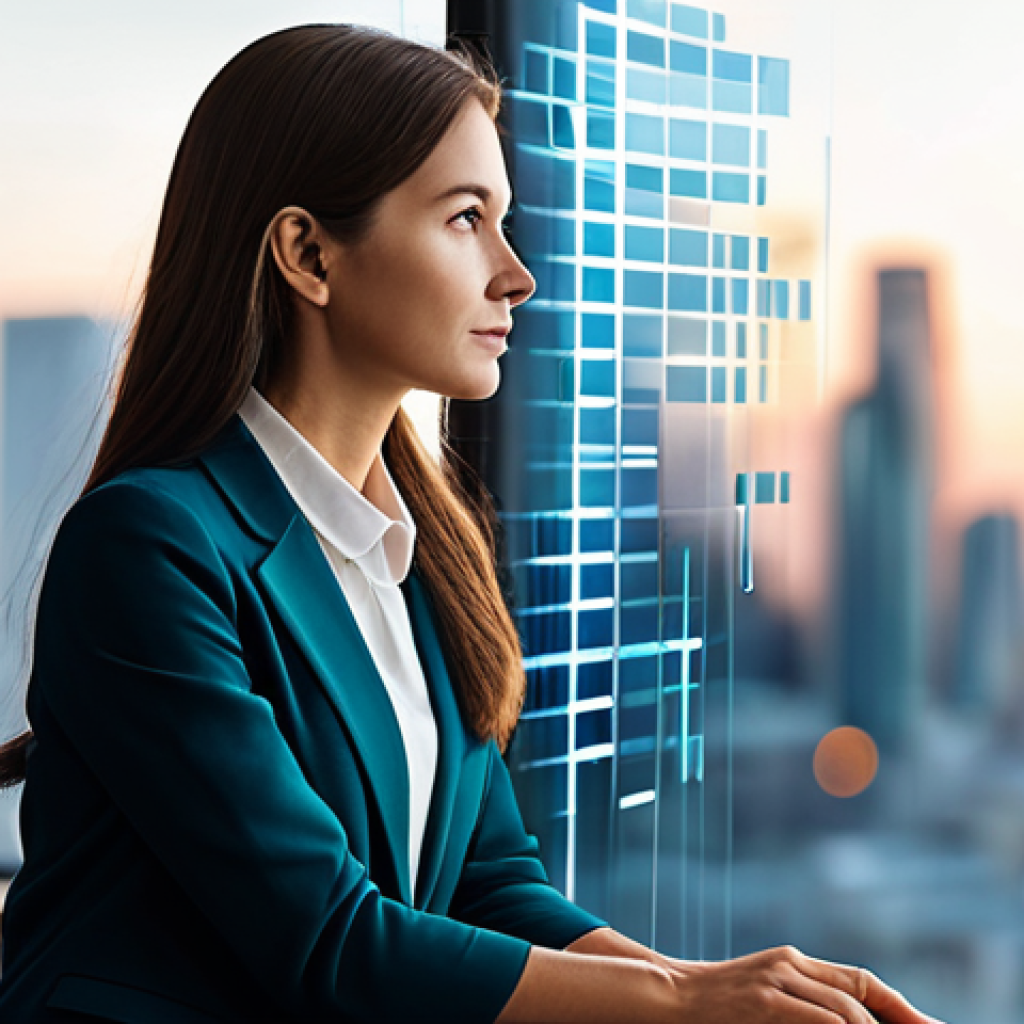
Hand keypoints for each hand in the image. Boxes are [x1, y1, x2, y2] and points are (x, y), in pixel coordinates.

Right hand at [653, 945, 945, 1023]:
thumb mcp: (762, 993)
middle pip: (860, 994)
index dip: (899, 1007)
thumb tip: (848, 1020)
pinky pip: (821, 1022)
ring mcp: (777, 980)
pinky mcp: (764, 1002)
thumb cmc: (715, 1006)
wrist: (668, 994)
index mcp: (792, 960)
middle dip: (900, 1022)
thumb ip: (801, 1001)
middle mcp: (789, 964)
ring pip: (846, 1011)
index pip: (860, 981)